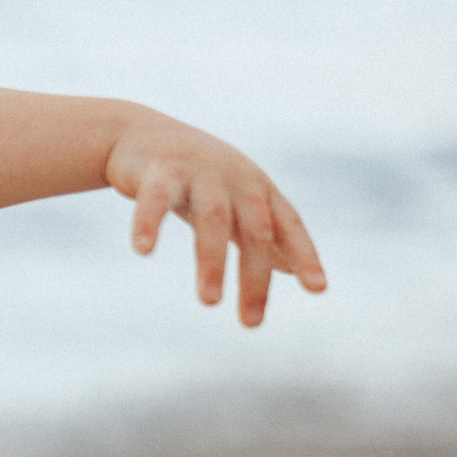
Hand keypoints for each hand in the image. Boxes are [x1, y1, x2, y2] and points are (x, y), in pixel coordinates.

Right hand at [103, 111, 326, 324]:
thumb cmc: (194, 175)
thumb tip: (289, 269)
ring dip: (212, 262)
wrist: (139, 133)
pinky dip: (150, 224)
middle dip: (254, 277)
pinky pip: (155, 200)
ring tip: (210, 301)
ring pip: (212, 220)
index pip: (288, 224)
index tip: (317, 290)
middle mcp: (234, 179)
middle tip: (251, 323)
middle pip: (254, 231)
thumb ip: (260, 232)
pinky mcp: (158, 170)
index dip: (305, 255)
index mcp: (257, 188)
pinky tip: (144, 250)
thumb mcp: (233, 200)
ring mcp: (197, 171)